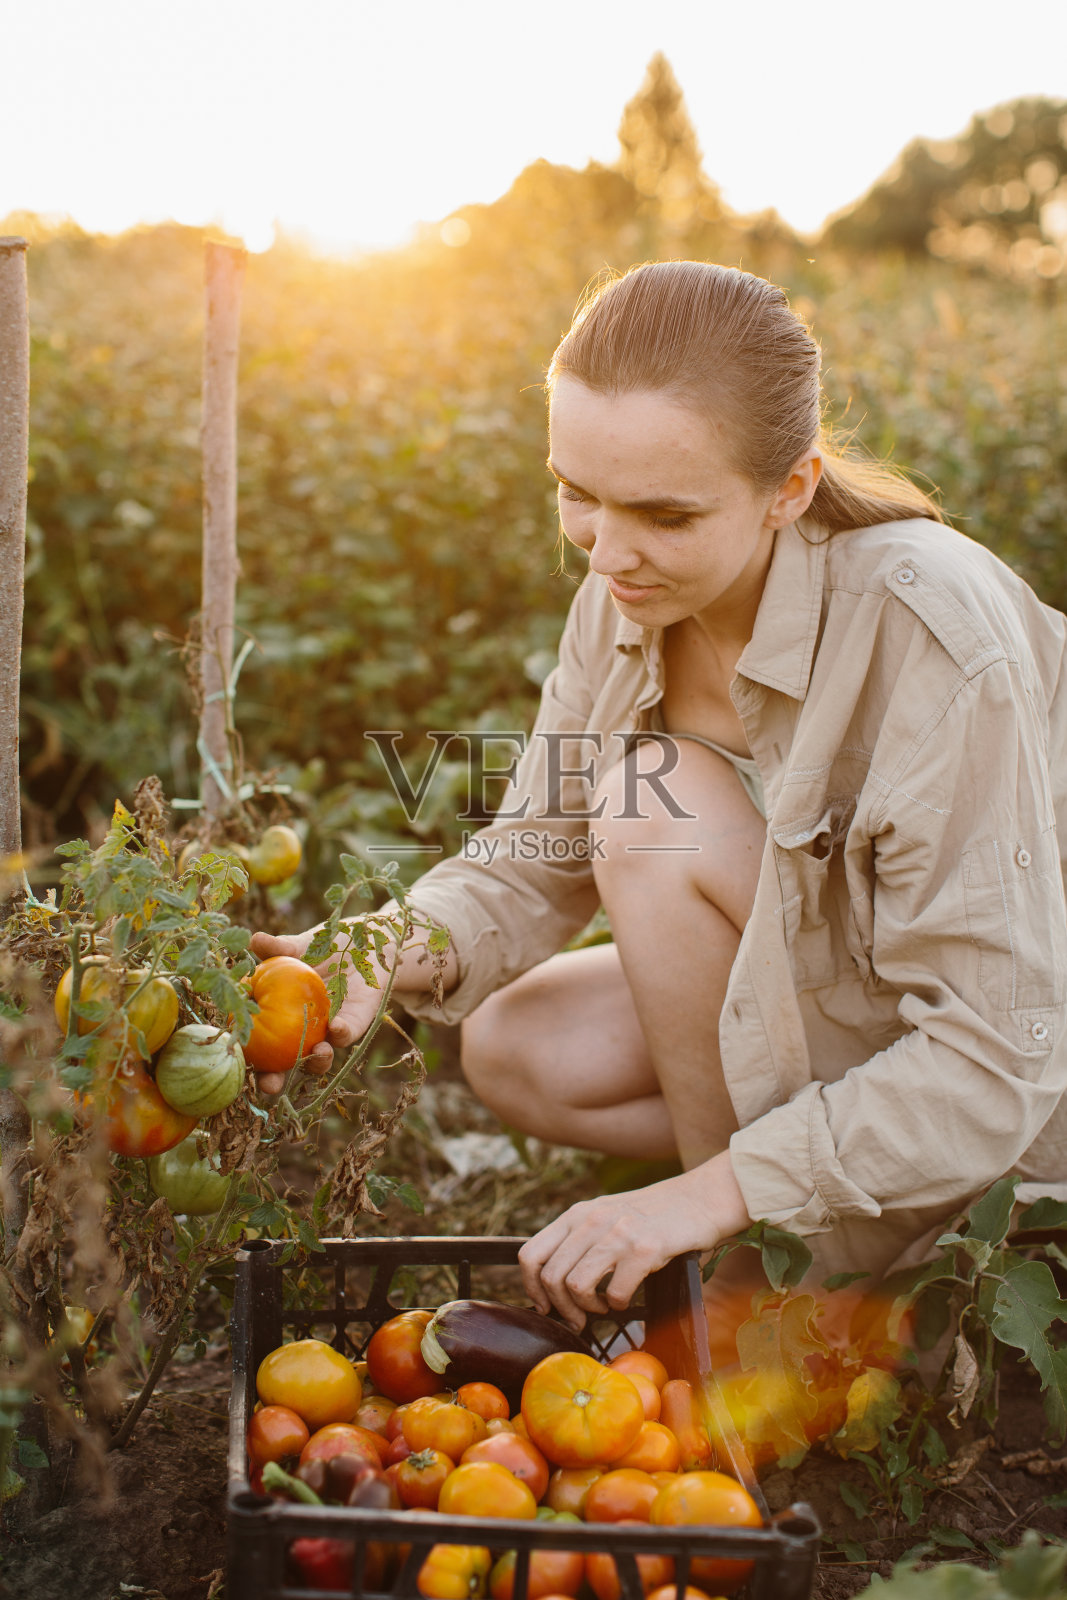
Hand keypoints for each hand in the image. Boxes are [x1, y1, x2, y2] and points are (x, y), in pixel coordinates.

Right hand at [250, 928, 385, 1074]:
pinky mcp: (355, 1024)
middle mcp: (300, 1030)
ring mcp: (327, 1031)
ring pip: (318, 1058)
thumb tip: (254, 939)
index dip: (246, 1058)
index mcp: (278, 1014)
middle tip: (271, 1086)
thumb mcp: (300, 946)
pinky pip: (347, 1033)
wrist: (366, 941)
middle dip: (275, 1082)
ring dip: (316, 1061)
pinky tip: (337, 1026)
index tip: (236, 1065)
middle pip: (282, 1064)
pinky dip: (342, 1032)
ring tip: (317, 1052)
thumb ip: (279, 948)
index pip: (256, 1042)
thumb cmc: (325, 946)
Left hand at [518, 1152, 750, 1329]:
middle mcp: (591, 1220)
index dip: (531, 1288)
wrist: (700, 1198)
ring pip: (576, 1286)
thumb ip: (579, 1239)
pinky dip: (618, 1304)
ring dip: (587, 1309)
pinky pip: (615, 1292)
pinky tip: (626, 1298)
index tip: (545, 1307)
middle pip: (551, 1277)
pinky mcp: (645, 1248)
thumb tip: (551, 1284)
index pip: (530, 1254)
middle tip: (578, 1319)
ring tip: (601, 1308)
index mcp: (577, 1214)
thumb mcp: (606, 1216)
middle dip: (561, 1308)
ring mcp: (618, 1233)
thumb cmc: (652, 1215)